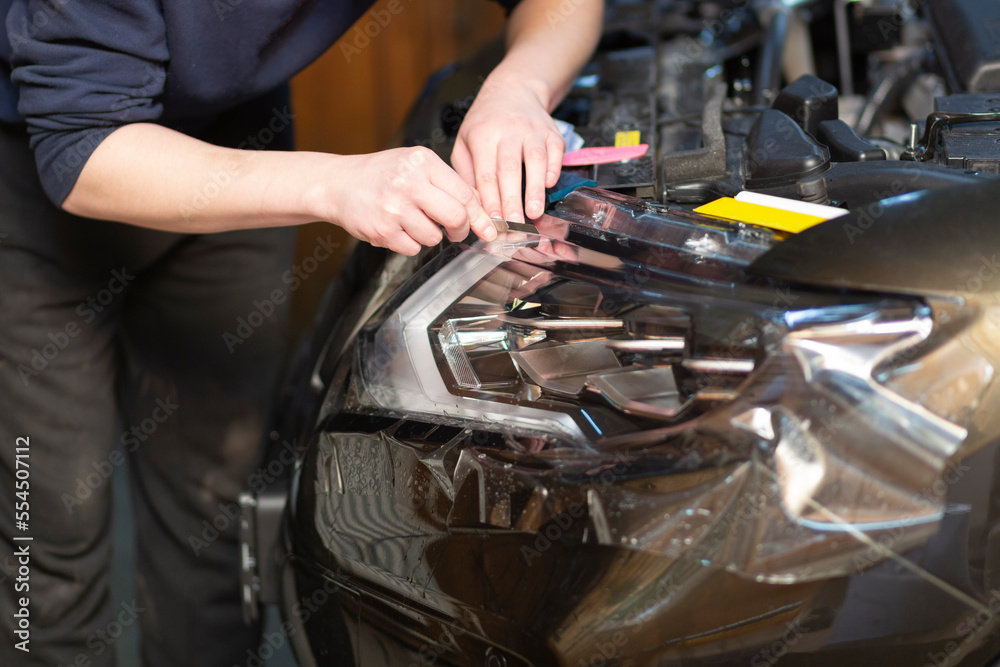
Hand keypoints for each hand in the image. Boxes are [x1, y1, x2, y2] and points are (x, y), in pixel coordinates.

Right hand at [325, 146, 496, 254]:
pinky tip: (397, 228)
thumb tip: (479, 208)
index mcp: (423, 161)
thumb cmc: (382, 174)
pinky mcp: (382, 230)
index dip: (479, 216)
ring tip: (412, 221)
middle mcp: (409, 182)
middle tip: (455, 231)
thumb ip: (447, 182)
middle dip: (460, 230)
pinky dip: (409, 243)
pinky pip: (412, 248)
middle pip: (456, 217)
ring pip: (434, 237)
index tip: (487, 229)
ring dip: (429, 235)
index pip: (465, 194)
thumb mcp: (416, 164)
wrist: (339, 183)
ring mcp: (394, 207)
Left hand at [451, 74, 564, 223]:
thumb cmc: (485, 123)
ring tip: (534, 212)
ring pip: (535, 160)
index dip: (490, 199)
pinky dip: (554, 168)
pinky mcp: (551, 132)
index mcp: (482, 135)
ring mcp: (532, 130)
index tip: (492, 221)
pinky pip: (555, 151)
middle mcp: (508, 130)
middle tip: (513, 224)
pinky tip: (550, 185)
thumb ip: (466, 173)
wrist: (512, 90)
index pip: (485, 173)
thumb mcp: (464, 142)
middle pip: (510, 169)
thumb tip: (474, 205)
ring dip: (535, 189)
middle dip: (512, 200)